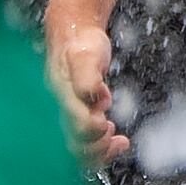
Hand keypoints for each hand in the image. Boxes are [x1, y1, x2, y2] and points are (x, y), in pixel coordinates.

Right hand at [49, 16, 123, 166]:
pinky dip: (105, 145)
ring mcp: (73, 112)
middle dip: (98, 147)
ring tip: (120, 142)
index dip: (93, 131)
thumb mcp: (85, 55)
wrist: (74, 33)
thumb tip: (94, 98)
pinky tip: (120, 141)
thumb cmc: (80, 43)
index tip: (106, 122)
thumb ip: (87, 76)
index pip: (76, 127)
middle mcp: (66, 109)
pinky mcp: (82, 113)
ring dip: (102, 150)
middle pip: (77, 145)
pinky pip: (90, 139)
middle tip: (116, 136)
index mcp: (64, 97)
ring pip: (82, 146)